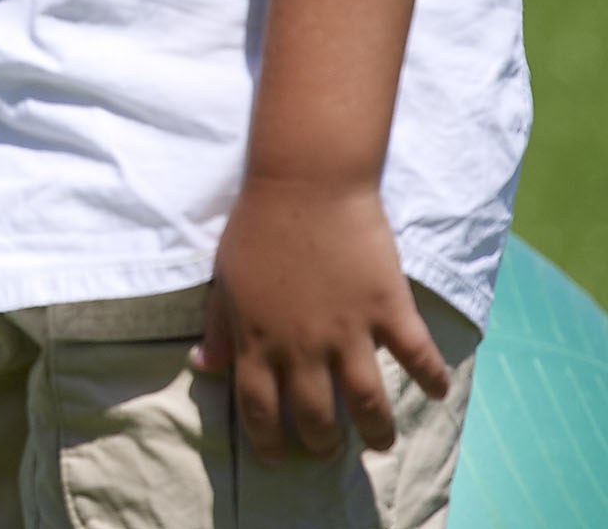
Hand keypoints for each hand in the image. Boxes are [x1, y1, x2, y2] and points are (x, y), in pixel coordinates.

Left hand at [193, 177, 449, 460]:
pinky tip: (438, 393)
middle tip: (329, 451)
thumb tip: (203, 365)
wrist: (304, 182)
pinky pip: (417, 355)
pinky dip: (432, 379)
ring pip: (368, 403)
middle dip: (322, 444)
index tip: (277, 459)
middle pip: (316, 415)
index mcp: (258, 339)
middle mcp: (302, 345)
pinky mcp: (387, 309)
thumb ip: (220, 327)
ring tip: (380, 442)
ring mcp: (349, 330)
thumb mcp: (225, 279)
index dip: (267, 441)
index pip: (259, 408)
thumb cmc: (257, 226)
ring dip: (376, 431)